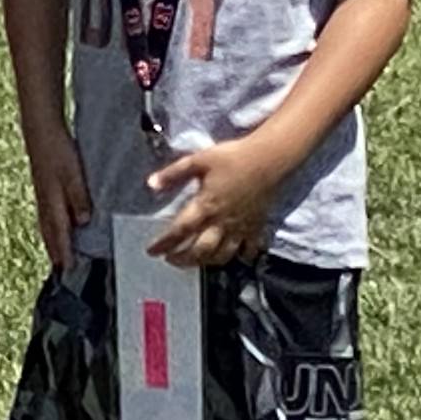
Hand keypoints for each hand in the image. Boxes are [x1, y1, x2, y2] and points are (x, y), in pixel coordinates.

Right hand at [22, 119, 91, 270]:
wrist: (39, 128)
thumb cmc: (57, 149)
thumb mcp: (72, 173)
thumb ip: (78, 197)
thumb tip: (83, 222)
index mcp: (52, 200)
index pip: (59, 232)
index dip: (64, 251)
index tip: (68, 270)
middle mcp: (45, 200)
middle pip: (50, 231)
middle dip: (55, 250)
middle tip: (60, 268)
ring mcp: (42, 192)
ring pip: (46, 223)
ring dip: (51, 239)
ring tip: (56, 252)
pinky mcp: (42, 184)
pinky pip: (46, 212)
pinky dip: (50, 224)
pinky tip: (54, 222)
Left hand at [142, 135, 287, 266]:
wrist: (269, 159)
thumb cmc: (232, 157)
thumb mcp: (198, 160)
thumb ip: (174, 174)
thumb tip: (150, 184)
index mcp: (205, 206)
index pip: (180, 231)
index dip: (164, 243)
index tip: (151, 251)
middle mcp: (222, 222)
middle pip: (200, 250)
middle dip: (183, 259)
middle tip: (170, 259)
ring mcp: (241, 228)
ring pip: (223, 255)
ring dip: (207, 262)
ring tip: (196, 261)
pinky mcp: (257, 227)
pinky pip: (249, 249)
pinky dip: (241, 257)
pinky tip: (235, 257)